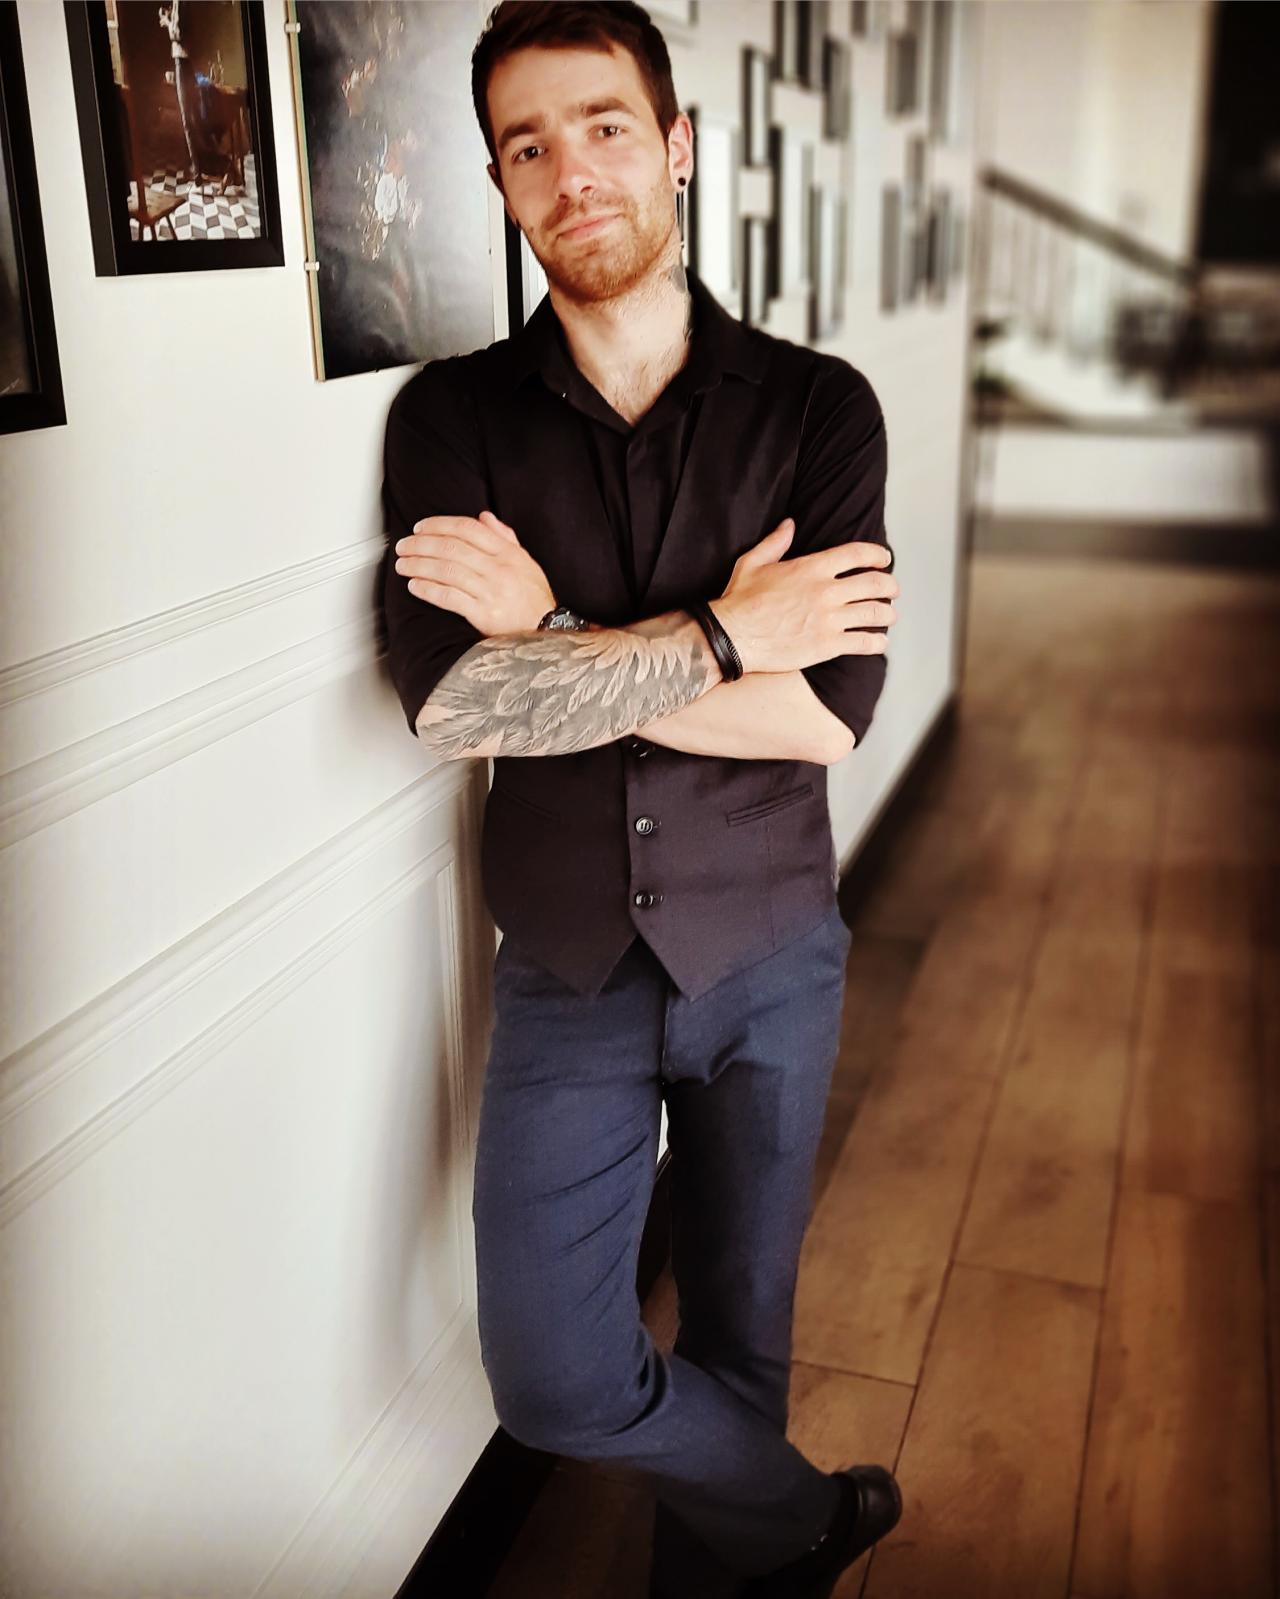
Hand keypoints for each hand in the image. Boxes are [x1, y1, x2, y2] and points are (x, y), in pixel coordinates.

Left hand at [393, 510, 555, 635]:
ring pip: (447, 571)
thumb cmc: (535, 599)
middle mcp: (500, 570)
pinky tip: (415, 586)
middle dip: (421, 544)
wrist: (548, 633)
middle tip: (404, 546)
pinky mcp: (484, 615)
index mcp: (509, 554)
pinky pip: (449, 598)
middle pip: (452, 548)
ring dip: (419, 565)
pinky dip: (428, 589)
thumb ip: (504, 538)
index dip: (440, 525)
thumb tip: (483, 517)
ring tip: (403, 564)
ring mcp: (491, 592)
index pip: (469, 529)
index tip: (420, 527)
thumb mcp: (527, 563)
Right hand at [712, 518, 898, 673]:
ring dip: (887, 614)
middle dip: (890, 586)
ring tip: (889, 616)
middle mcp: (826, 591)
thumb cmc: (740, 600)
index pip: (858, 554)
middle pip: (874, 584)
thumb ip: (776, 542)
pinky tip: (879, 642)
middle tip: (893, 590)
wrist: (732, 635)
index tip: (885, 559)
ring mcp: (829, 619)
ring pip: (874, 613)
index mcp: (812, 568)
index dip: (878, 555)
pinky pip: (864, 642)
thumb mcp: (753, 562)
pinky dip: (877, 642)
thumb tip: (789, 524)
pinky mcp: (827, 645)